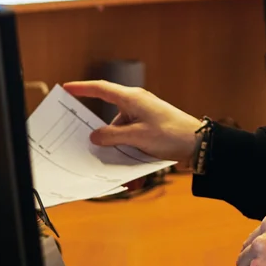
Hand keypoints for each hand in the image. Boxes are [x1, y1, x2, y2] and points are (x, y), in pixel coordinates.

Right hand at [61, 80, 200, 162]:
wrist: (199, 144)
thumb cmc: (170, 134)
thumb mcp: (136, 137)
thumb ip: (112, 136)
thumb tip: (94, 137)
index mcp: (131, 99)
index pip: (101, 89)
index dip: (82, 88)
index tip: (67, 88)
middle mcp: (136, 105)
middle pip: (110, 118)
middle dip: (102, 136)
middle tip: (89, 146)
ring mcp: (144, 118)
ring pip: (122, 134)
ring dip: (120, 153)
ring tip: (122, 171)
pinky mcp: (150, 130)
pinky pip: (134, 143)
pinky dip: (132, 156)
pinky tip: (134, 176)